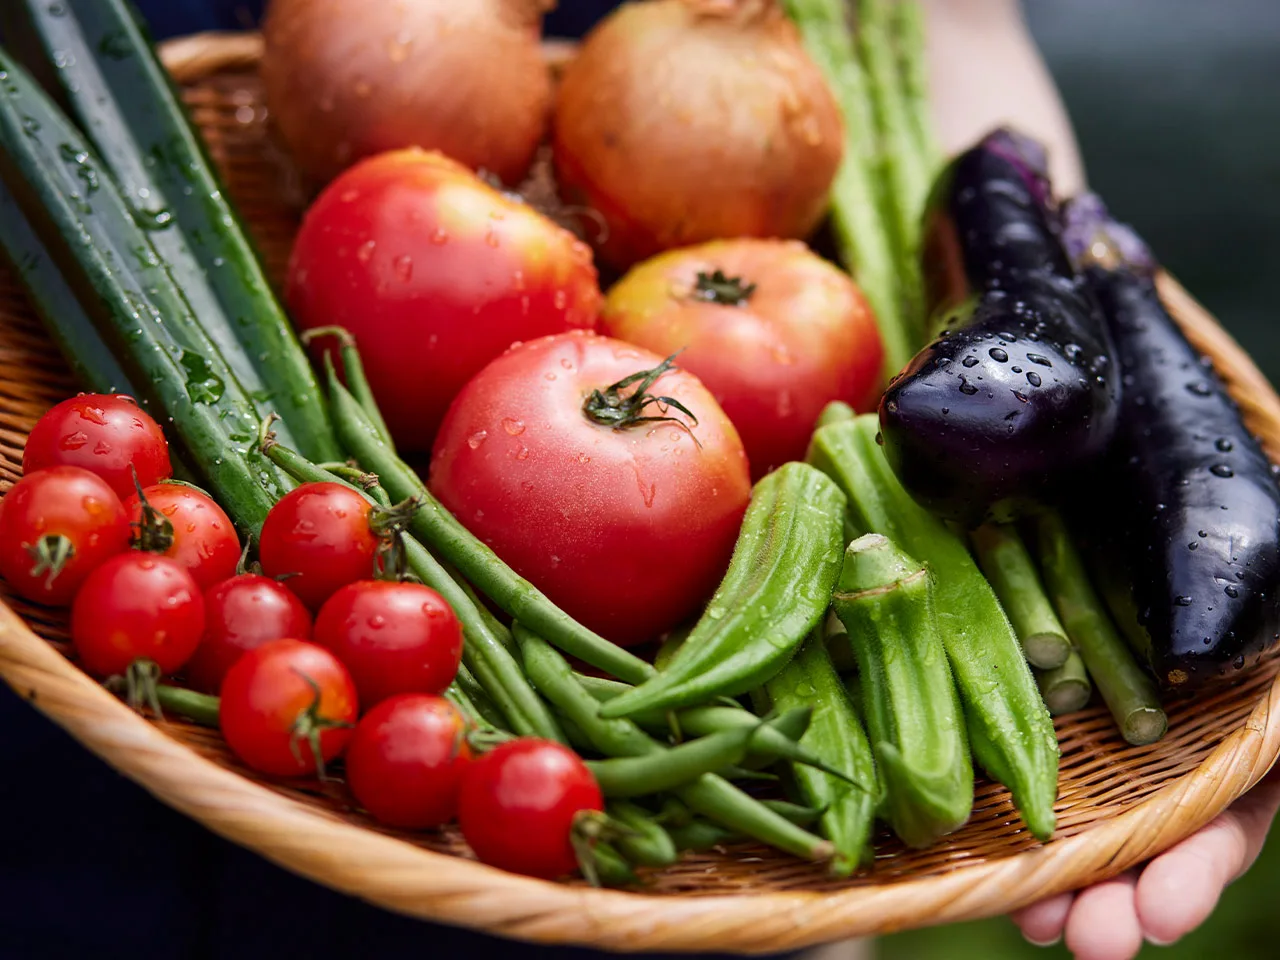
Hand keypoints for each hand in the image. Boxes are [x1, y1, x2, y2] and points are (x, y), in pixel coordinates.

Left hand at [921, 4, 1279, 953]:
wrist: (999, 277)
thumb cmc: (1047, 294)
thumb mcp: (1053, 319)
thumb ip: (1039, 380)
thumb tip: (990, 481)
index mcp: (1233, 527)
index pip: (1265, 688)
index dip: (1230, 794)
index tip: (1164, 868)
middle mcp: (1187, 592)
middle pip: (1216, 754)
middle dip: (1173, 855)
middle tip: (1109, 936)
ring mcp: (1110, 622)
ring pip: (1136, 766)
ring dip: (1103, 863)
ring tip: (1061, 935)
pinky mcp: (1034, 636)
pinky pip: (1046, 737)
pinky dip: (1021, 806)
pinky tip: (975, 871)